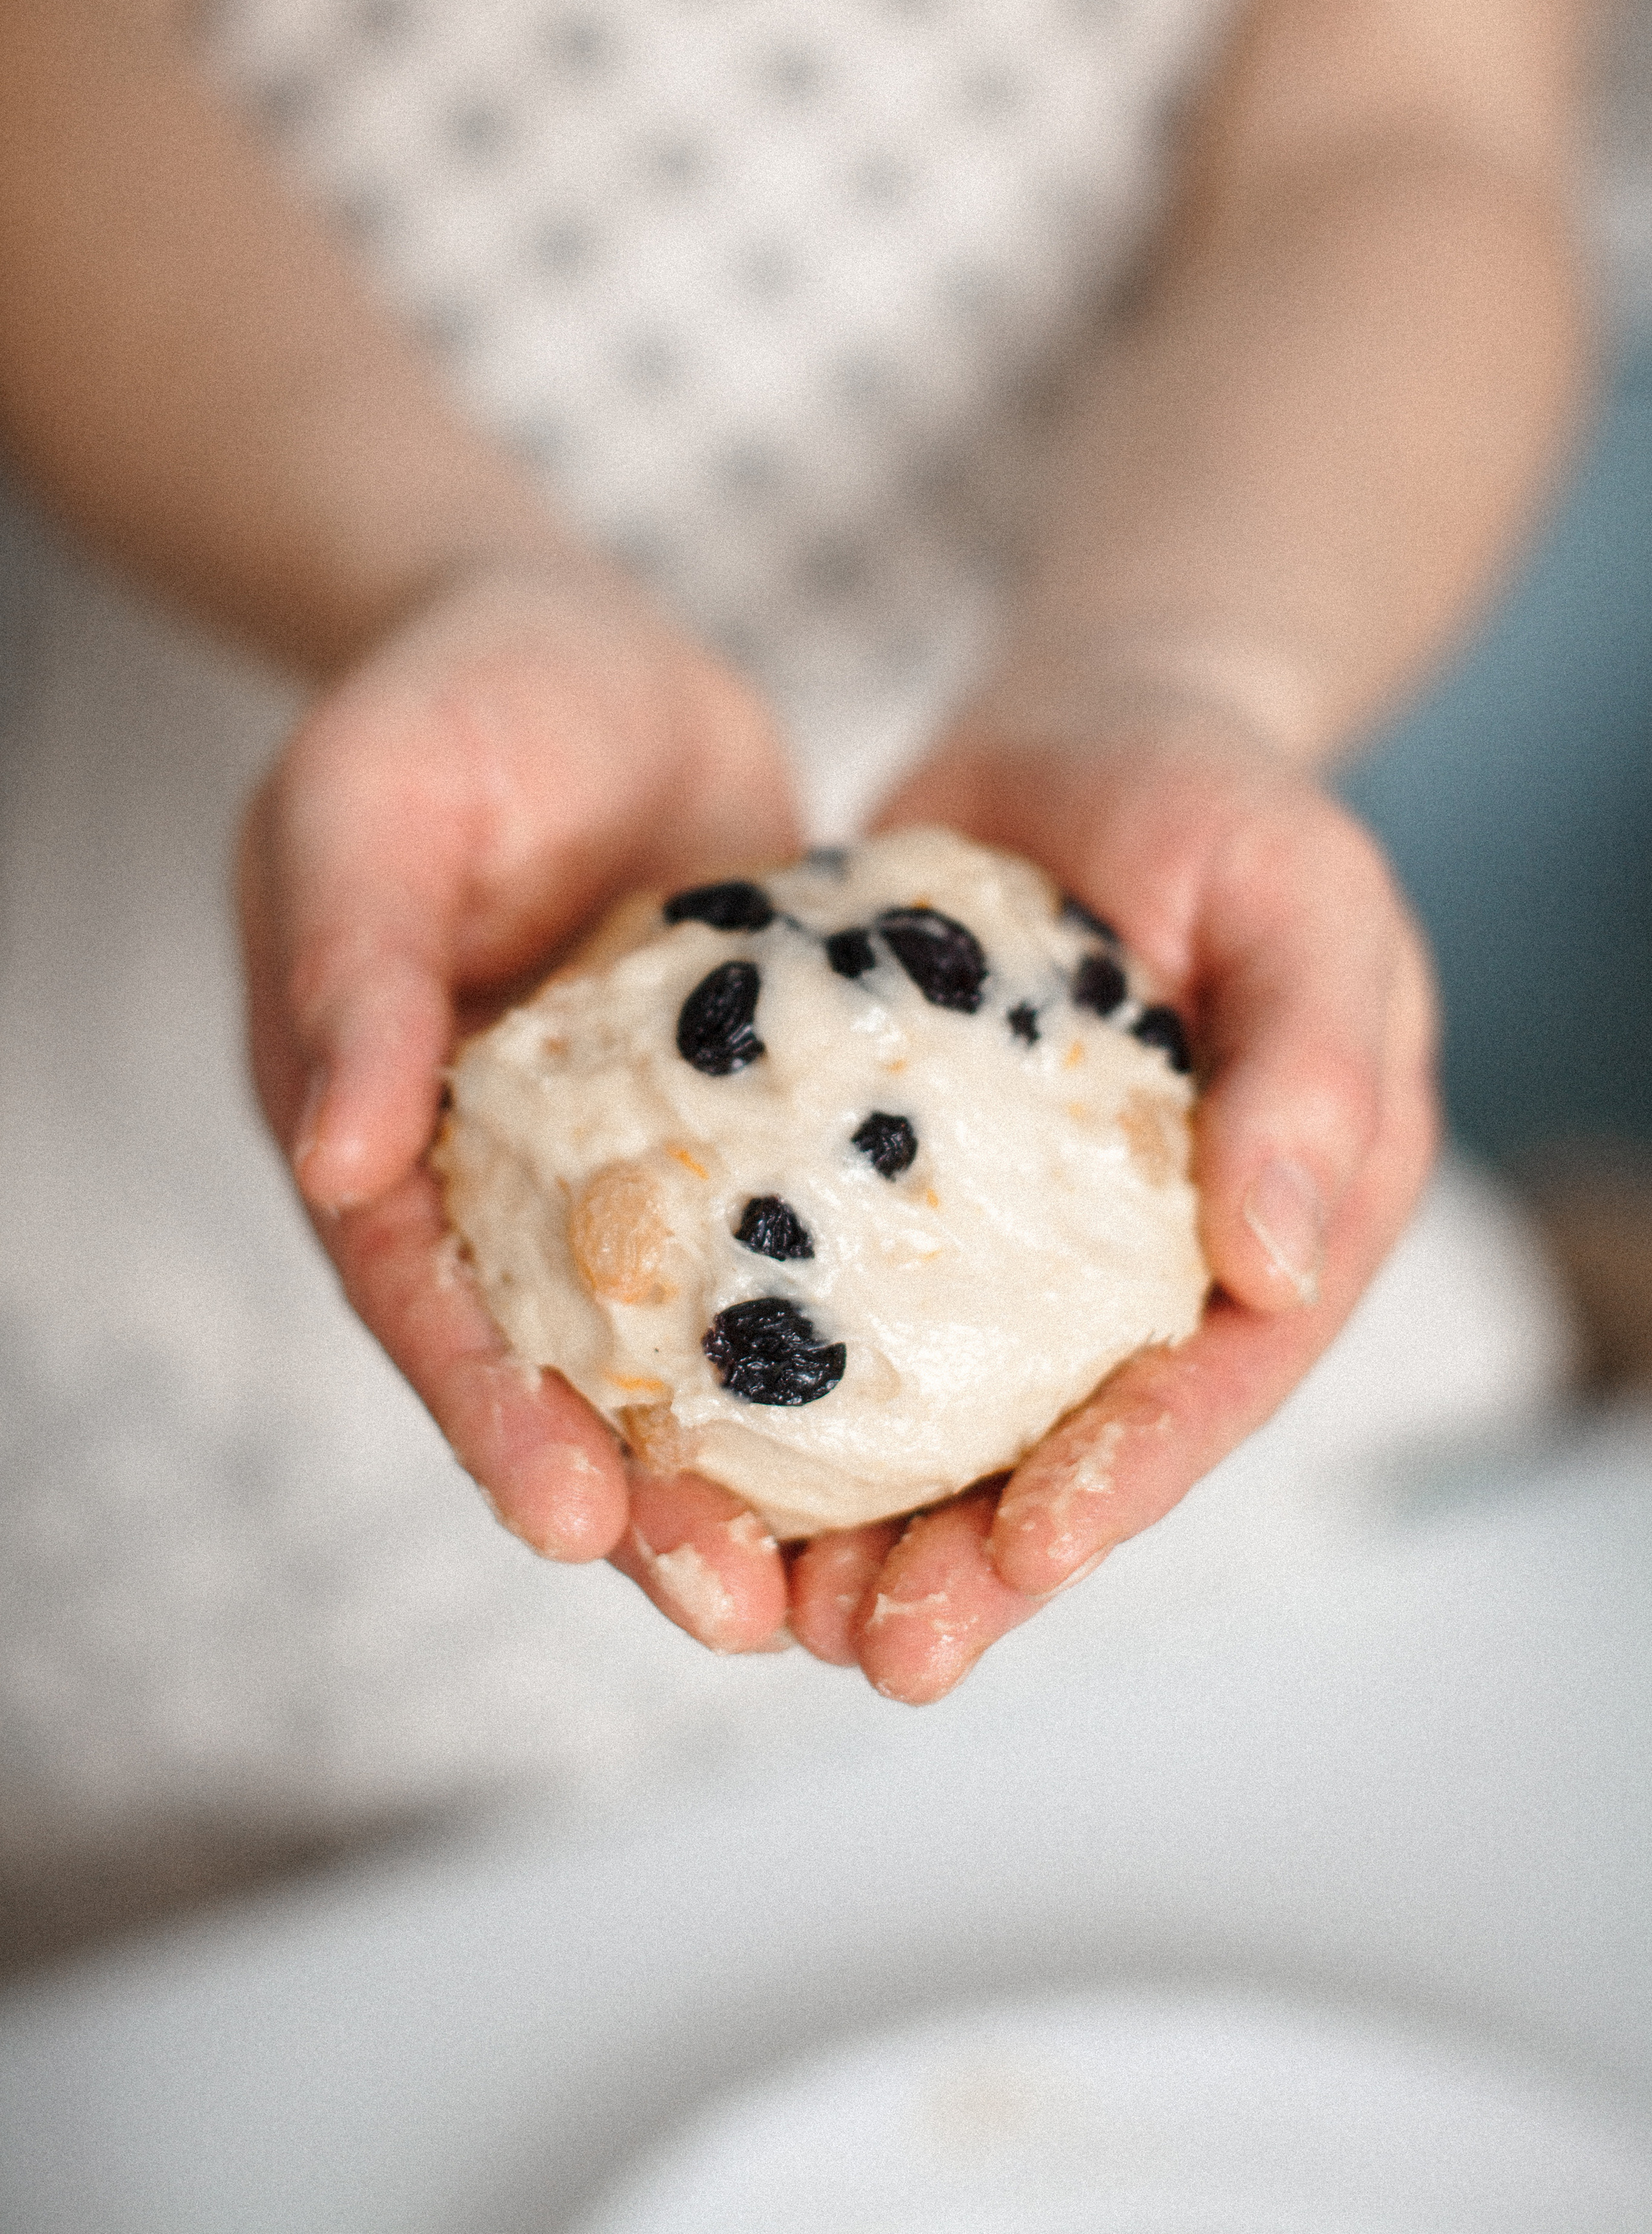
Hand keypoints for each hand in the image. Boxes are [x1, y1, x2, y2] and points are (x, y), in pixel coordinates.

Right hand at [239, 565, 805, 1639]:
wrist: (574, 644)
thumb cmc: (447, 706)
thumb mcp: (372, 806)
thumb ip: (348, 969)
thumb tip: (332, 1160)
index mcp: (378, 1133)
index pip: (427, 1307)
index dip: (492, 1419)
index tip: (577, 1520)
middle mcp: (495, 1179)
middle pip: (561, 1369)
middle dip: (643, 1505)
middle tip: (745, 1617)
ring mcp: (621, 1162)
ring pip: (688, 1341)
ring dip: (760, 1466)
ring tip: (860, 1581)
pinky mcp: (734, 1124)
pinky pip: (789, 1244)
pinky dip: (847, 1333)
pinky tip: (945, 1416)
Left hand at [784, 698, 1438, 1699]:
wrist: (1079, 730)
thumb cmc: (1219, 799)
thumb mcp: (1303, 896)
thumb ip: (1316, 1066)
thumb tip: (1282, 1267)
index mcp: (1276, 1232)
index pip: (1209, 1389)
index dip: (1120, 1484)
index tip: (1019, 1557)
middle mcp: (1138, 1268)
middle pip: (1059, 1446)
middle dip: (966, 1562)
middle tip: (861, 1643)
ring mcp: (1004, 1239)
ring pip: (928, 1411)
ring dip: (843, 1518)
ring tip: (743, 1598)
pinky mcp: (888, 1189)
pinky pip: (823, 1299)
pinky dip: (758, 1378)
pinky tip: (671, 1440)